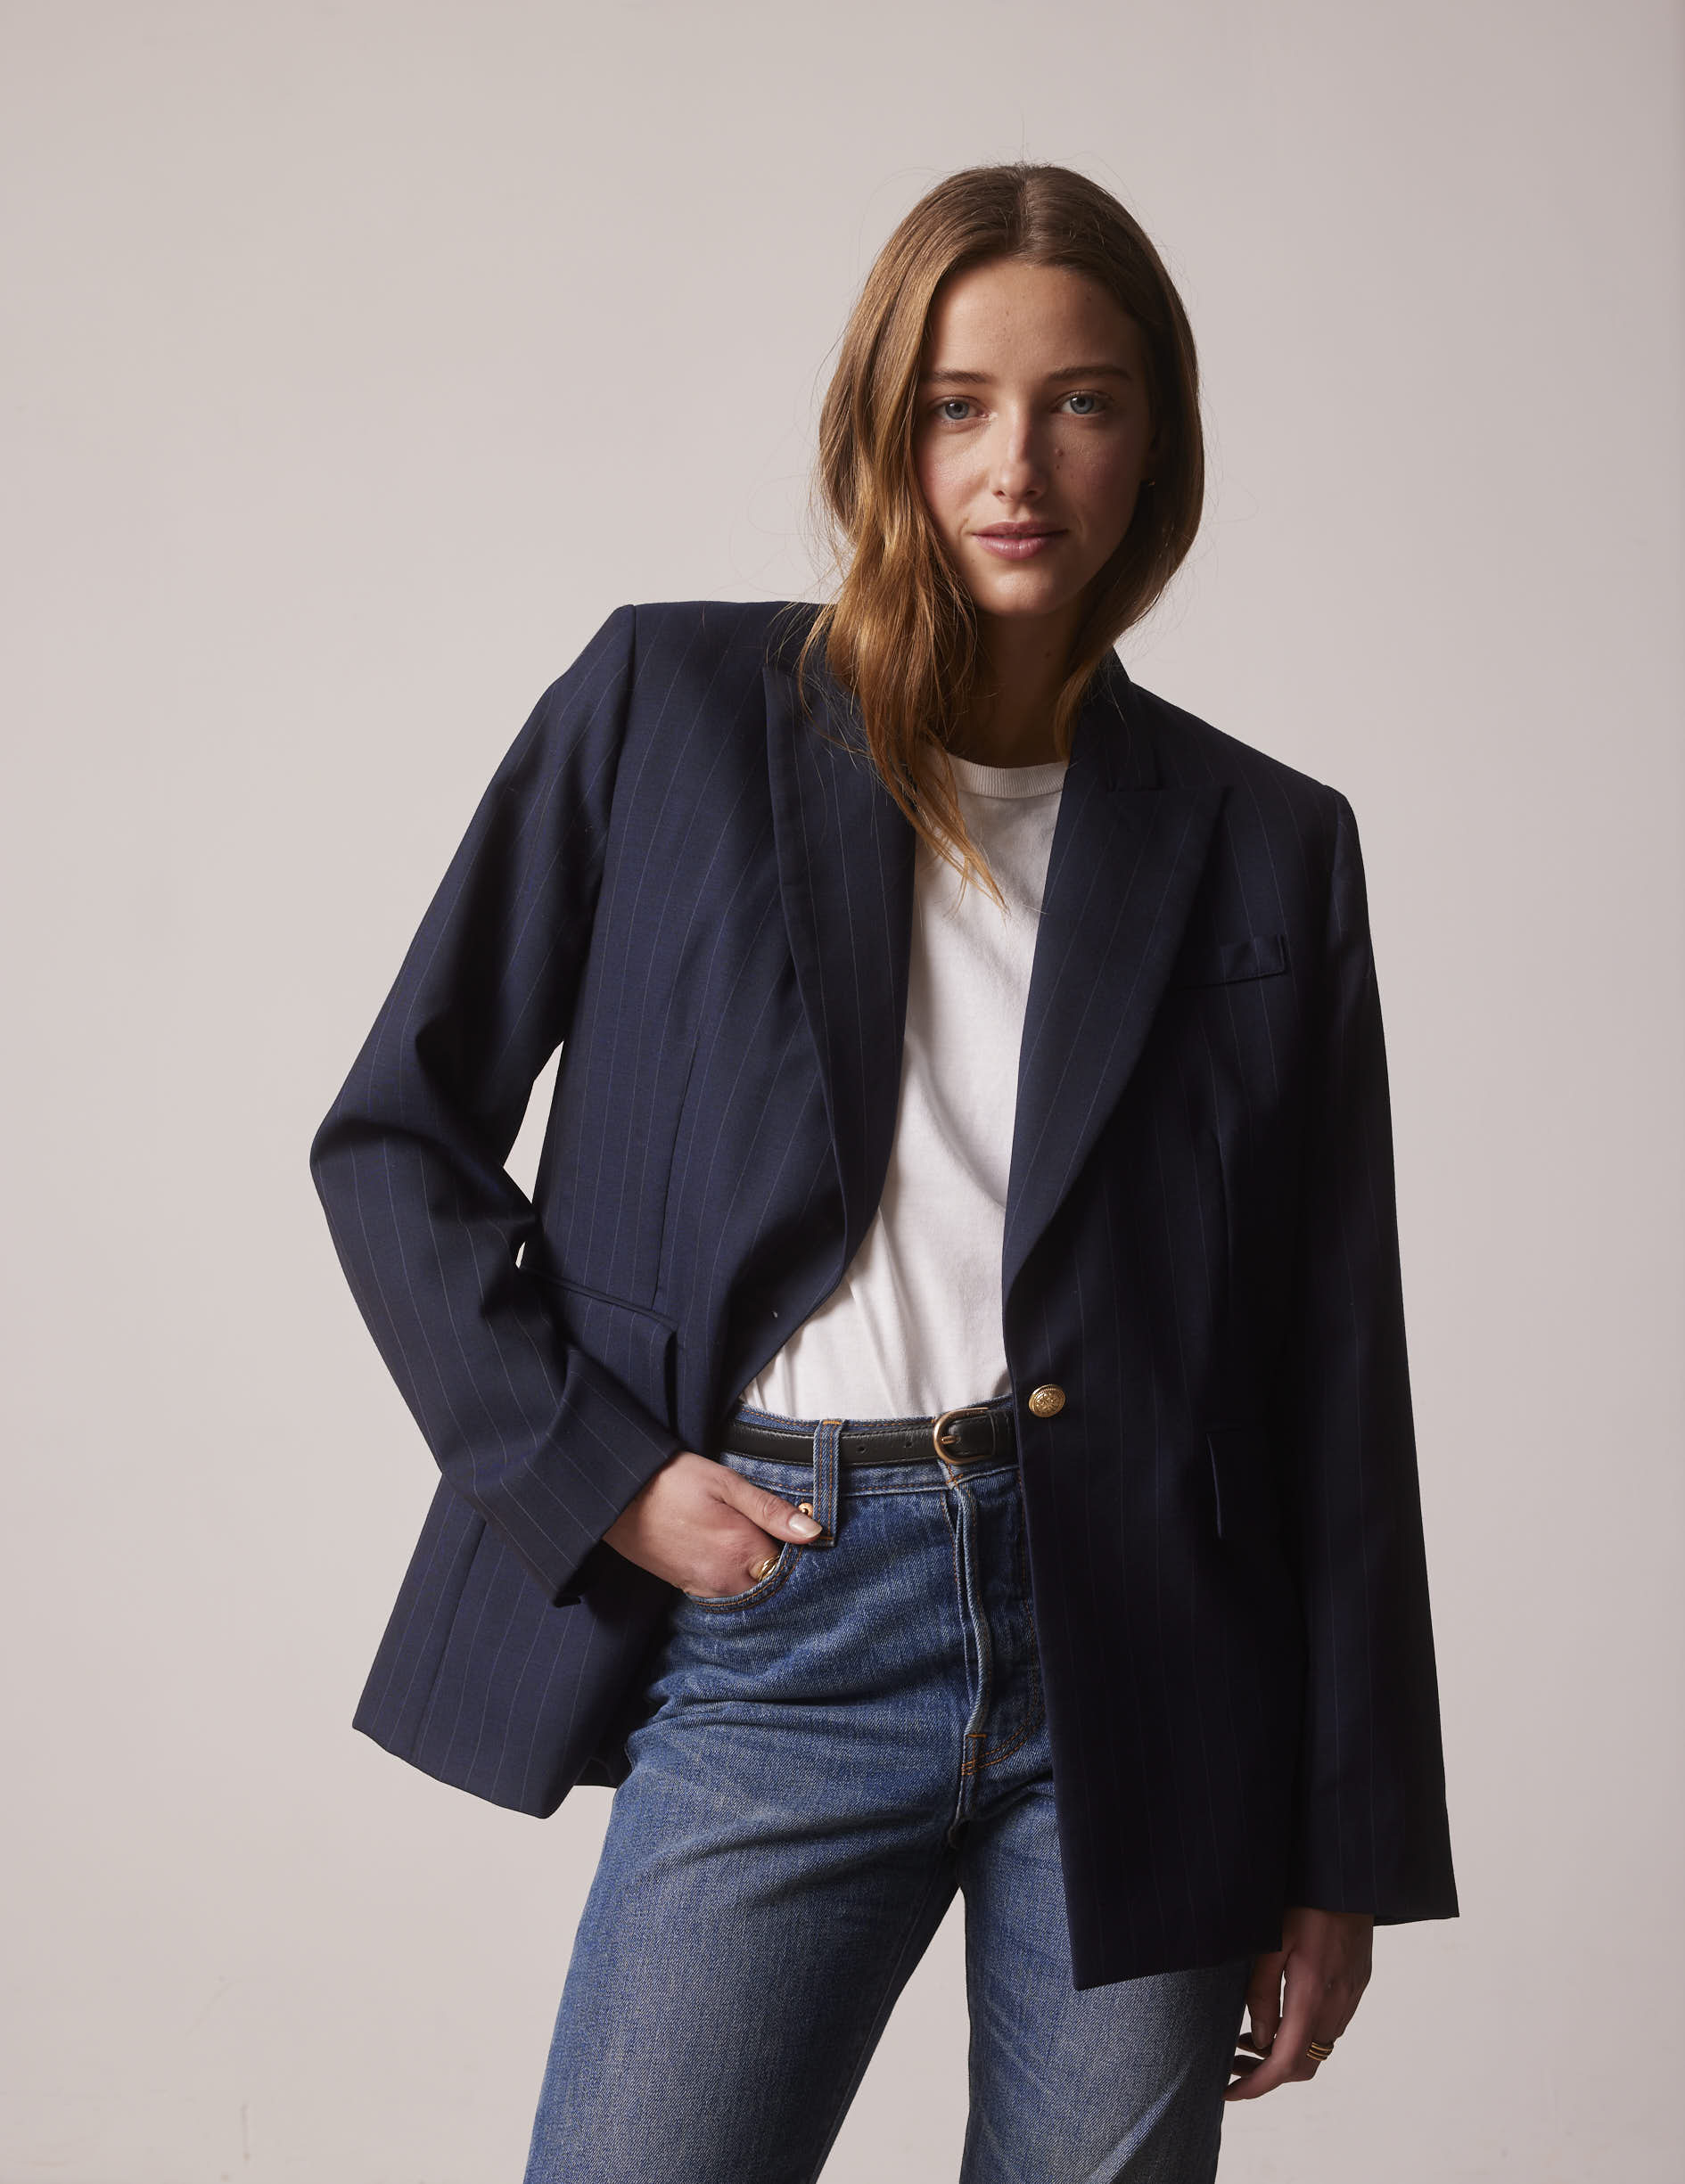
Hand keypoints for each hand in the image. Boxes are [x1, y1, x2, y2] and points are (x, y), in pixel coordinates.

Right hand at [603, 1450, 823, 1597]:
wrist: (618, 1496)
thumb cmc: (672, 1481)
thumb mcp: (726, 1483)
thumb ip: (771, 1511)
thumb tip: (814, 1533)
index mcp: (742, 1550)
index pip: (793, 1566)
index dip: (802, 1551)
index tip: (805, 1535)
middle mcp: (727, 1579)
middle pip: (773, 1586)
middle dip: (783, 1568)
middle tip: (783, 1539)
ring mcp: (706, 1588)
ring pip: (751, 1593)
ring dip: (760, 1576)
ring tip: (756, 1544)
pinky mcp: (689, 1589)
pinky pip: (727, 1595)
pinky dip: (737, 1581)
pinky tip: (734, 1556)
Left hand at [1225, 1906, 1372, 2100]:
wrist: (1346, 1880)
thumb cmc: (1303, 1903)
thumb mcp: (1270, 1943)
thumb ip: (1262, 1994)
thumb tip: (1258, 2040)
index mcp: (1312, 1996)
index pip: (1284, 2063)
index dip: (1255, 2086)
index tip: (1227, 2091)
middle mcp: (1337, 2005)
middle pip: (1303, 2066)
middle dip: (1266, 2074)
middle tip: (1230, 2062)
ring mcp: (1350, 1998)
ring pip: (1318, 2049)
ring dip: (1284, 2055)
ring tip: (1248, 2038)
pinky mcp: (1356, 1987)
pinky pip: (1330, 2027)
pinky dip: (1303, 2035)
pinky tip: (1280, 2015)